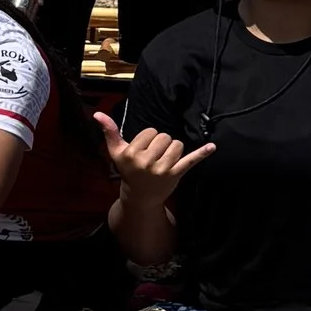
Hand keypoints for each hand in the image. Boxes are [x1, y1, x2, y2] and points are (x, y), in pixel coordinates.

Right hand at [94, 115, 216, 195]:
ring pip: (177, 144)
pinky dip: (202, 153)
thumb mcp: (116, 152)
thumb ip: (110, 132)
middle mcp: (146, 161)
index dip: (149, 138)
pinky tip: (212, 147)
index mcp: (131, 153)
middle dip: (161, 143)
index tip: (144, 150)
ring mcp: (162, 169)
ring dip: (173, 149)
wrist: (140, 197)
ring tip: (164, 160)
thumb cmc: (128, 170)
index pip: (150, 131)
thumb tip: (98, 114)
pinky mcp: (176, 174)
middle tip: (154, 156)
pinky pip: (191, 160)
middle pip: (164, 136)